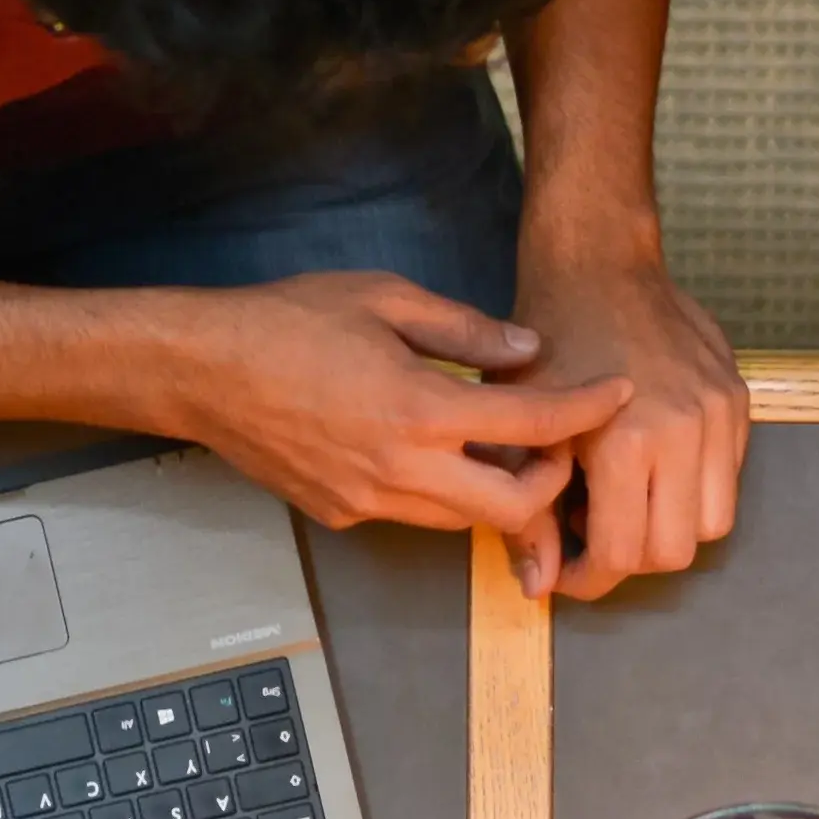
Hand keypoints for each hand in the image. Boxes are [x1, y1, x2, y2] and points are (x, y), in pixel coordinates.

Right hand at [160, 270, 612, 591]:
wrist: (201, 369)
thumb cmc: (287, 321)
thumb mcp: (386, 298)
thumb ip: (465, 330)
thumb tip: (528, 349)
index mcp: (421, 409)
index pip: (534, 424)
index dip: (586, 409)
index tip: (617, 393)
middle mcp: (402, 469)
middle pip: (514, 507)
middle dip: (551, 481)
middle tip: (558, 442)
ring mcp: (371, 501)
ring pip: (465, 520)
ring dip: (497, 491)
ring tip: (503, 445)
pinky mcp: (345, 515)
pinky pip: (417, 515)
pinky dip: (445, 492)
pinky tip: (437, 452)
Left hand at [508, 232, 747, 600]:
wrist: (599, 266)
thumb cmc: (547, 342)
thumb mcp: (522, 429)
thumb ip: (529, 512)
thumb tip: (538, 585)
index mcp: (626, 442)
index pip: (623, 554)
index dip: (589, 580)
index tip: (566, 574)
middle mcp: (685, 433)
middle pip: (674, 552)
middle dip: (630, 560)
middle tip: (593, 534)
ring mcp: (719, 416)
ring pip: (713, 524)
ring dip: (670, 529)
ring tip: (628, 499)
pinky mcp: (737, 402)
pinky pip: (727, 478)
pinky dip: (692, 489)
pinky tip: (653, 463)